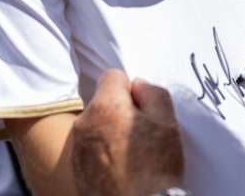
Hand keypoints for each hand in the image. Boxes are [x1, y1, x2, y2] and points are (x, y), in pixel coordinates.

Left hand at [71, 70, 183, 195]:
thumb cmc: (154, 168)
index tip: (143, 108)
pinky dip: (104, 151)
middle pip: (104, 101)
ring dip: (112, 131)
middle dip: (121, 111)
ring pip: (97, 124)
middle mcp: (84, 123)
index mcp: (105, 106)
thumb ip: (154, 94)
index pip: (112, 75)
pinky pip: (91, 147)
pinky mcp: (76, 168)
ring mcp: (77, 147)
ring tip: (133, 154)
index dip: (131, 89)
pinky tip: (122, 167)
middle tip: (143, 133)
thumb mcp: (168, 124)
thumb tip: (138, 86)